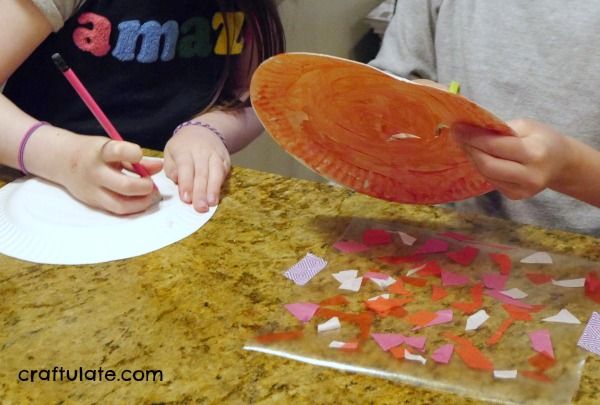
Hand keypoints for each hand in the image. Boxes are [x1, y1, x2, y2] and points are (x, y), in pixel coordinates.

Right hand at [57, 137, 162, 214]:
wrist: (61, 160)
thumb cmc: (93, 152)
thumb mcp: (112, 147)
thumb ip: (136, 158)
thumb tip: (159, 166)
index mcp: (100, 152)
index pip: (119, 152)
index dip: (135, 154)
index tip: (139, 155)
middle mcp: (95, 172)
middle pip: (125, 186)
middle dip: (145, 187)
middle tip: (152, 184)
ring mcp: (92, 190)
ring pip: (121, 205)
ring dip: (141, 203)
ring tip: (149, 196)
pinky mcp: (93, 202)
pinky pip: (116, 210)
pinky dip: (132, 207)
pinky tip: (139, 201)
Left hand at [163, 126, 230, 211]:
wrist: (203, 131)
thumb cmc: (183, 147)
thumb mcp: (170, 152)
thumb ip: (171, 168)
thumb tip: (177, 181)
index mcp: (184, 150)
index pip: (185, 168)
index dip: (186, 184)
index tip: (186, 198)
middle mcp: (201, 151)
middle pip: (201, 173)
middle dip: (200, 192)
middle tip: (200, 207)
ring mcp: (215, 155)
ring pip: (216, 172)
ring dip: (214, 189)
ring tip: (211, 203)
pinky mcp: (225, 159)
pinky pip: (224, 173)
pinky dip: (221, 185)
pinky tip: (217, 196)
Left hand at [450, 119, 572, 199]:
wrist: (561, 164)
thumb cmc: (542, 139)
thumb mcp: (526, 126)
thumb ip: (500, 129)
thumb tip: (470, 129)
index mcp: (535, 153)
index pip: (496, 146)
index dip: (473, 137)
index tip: (457, 127)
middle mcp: (530, 176)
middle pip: (487, 165)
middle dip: (469, 149)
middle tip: (457, 135)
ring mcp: (522, 190)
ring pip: (486, 174)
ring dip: (473, 158)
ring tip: (467, 143)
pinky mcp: (514, 196)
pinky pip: (490, 180)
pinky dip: (481, 167)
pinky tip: (479, 156)